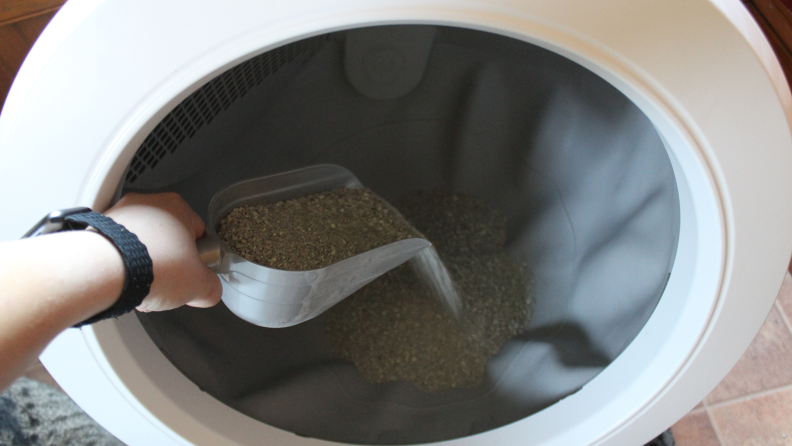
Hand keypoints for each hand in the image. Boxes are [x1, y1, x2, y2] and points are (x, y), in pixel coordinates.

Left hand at [104, 192, 221, 311]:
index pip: (198, 233)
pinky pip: (117, 247)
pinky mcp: (98, 227)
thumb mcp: (199, 285)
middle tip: (167, 283)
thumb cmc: (152, 267)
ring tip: (142, 288)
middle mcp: (148, 204)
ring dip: (144, 265)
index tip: (193, 272)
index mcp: (178, 207)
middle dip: (168, 263)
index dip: (198, 258)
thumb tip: (208, 291)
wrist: (106, 271)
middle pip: (167, 238)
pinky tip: (124, 283)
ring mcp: (121, 213)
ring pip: (141, 243)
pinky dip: (121, 264)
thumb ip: (211, 287)